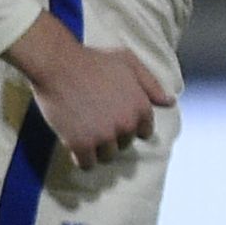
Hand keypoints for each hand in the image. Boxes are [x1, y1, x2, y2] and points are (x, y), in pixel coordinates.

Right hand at [10, 21, 174, 163]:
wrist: (56, 63)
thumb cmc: (91, 59)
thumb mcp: (128, 62)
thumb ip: (151, 83)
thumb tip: (169, 102)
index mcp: (140, 107)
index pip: (144, 132)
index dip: (129, 126)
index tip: (114, 119)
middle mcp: (127, 124)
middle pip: (124, 145)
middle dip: (112, 135)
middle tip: (94, 120)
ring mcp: (104, 136)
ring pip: (107, 156)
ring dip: (97, 148)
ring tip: (84, 131)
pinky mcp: (81, 144)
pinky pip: (87, 164)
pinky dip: (81, 159)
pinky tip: (74, 145)